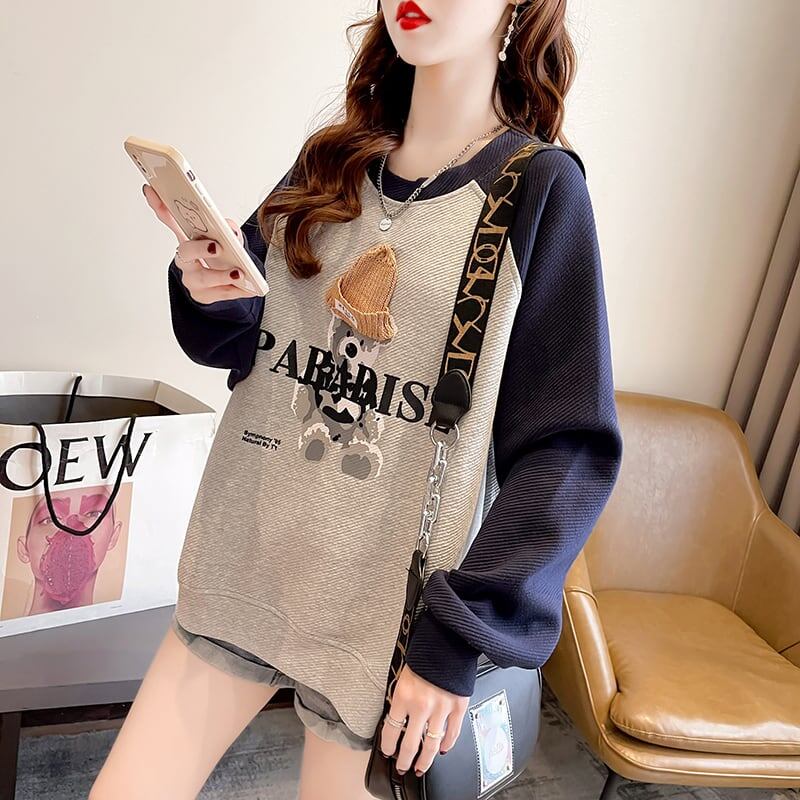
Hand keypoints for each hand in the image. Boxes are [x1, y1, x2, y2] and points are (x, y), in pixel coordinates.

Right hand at [142, 183, 257, 304]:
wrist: (224, 285)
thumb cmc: (221, 257)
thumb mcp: (226, 237)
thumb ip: (228, 229)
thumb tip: (231, 231)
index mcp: (187, 239)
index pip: (169, 219)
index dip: (159, 205)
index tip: (151, 189)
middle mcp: (185, 259)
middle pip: (186, 252)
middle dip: (200, 248)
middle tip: (217, 247)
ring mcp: (192, 279)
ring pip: (203, 278)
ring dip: (221, 275)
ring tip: (239, 273)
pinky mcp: (204, 296)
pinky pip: (220, 294)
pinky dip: (235, 290)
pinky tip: (247, 287)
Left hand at [379, 663, 468, 776]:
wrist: (448, 640)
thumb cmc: (425, 654)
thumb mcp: (404, 675)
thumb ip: (402, 698)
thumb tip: (399, 720)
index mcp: (403, 696)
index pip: (391, 730)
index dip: (388, 745)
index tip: (388, 751)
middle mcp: (421, 706)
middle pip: (410, 745)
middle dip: (404, 760)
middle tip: (402, 766)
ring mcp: (441, 708)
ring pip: (431, 745)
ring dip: (425, 760)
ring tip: (420, 767)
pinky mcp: (458, 707)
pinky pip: (452, 733)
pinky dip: (447, 744)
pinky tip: (442, 750)